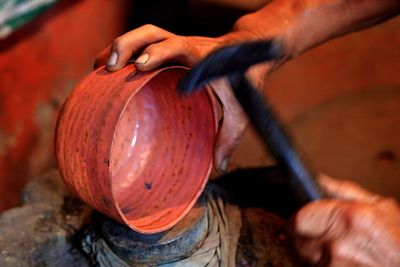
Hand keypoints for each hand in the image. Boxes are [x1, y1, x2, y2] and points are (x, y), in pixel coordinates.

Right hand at [95, 24, 274, 173]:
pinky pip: (143, 40)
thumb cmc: (243, 83)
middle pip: (155, 33)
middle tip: (112, 68)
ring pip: (146, 33)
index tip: (140, 66)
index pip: (180, 47)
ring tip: (101, 67)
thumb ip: (229, 137)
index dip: (160, 53)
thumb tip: (219, 167)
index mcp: (204, 58)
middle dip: (129, 45)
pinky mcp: (170, 45)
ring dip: (122, 45)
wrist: (246, 53)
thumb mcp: (240, 111)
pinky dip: (124, 49)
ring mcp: (177, 43)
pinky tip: (107, 66)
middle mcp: (187, 45)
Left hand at [293, 175, 399, 265]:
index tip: (305, 217)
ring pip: (303, 255)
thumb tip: (320, 179)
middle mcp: (336, 244)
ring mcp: (333, 266)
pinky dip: (320, 263)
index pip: (299, 218)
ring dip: (312, 250)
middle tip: (319, 231)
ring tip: (335, 246)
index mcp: (347, 219)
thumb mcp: (381, 207)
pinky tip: (338, 258)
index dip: (301, 217)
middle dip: (303, 233)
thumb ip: (344, 191)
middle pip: (296, 238)